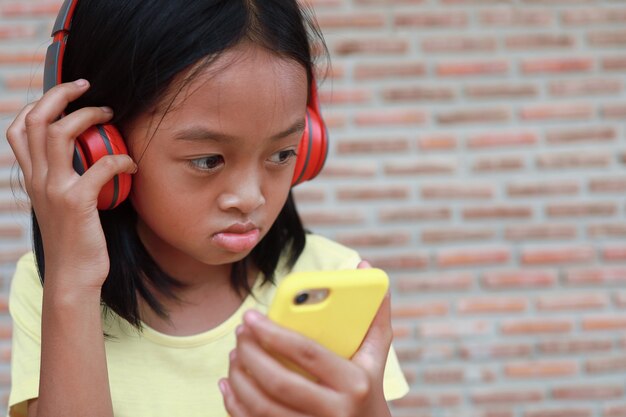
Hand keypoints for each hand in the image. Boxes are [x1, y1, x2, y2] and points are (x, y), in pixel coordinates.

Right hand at [5, 79, 135, 289]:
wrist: (73, 276)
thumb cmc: (76, 240)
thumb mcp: (61, 205)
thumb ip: (65, 180)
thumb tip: (88, 158)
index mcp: (33, 178)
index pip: (18, 129)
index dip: (39, 104)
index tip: (66, 94)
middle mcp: (38, 179)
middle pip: (36, 120)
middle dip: (61, 94)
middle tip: (88, 88)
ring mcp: (54, 189)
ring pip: (59, 133)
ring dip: (88, 116)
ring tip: (110, 116)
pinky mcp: (76, 203)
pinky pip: (100, 166)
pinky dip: (120, 159)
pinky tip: (131, 165)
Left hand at [220, 260, 392, 416]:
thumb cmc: (368, 390)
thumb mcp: (375, 357)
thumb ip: (372, 313)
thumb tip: (367, 267)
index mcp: (355, 382)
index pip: (307, 353)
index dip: (274, 333)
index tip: (250, 316)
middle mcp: (335, 411)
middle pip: (278, 381)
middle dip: (250, 354)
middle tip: (240, 333)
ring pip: (262, 407)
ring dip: (240, 378)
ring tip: (235, 355)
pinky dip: (235, 406)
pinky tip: (228, 386)